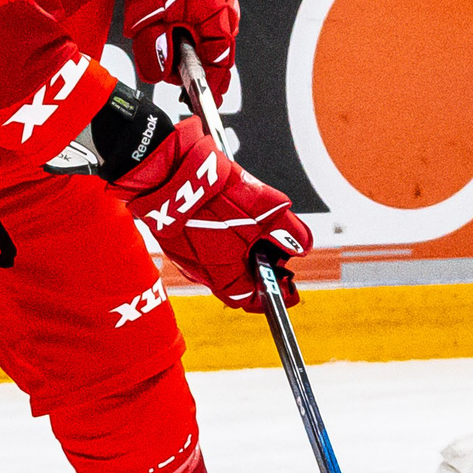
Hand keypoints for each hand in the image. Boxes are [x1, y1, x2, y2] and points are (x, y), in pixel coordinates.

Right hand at [111, 116, 311, 308]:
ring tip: (256, 222)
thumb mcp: (265, 212)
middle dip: (261, 262)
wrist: (169, 173)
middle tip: (277, 246)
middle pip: (240, 278)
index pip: (254, 299)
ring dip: (242, 245)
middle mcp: (203, 272)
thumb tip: (302, 244)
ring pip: (223, 258)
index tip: (289, 283)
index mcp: (225, 277)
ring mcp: (186, 255)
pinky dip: (222, 233)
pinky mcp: (177, 236)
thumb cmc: (213, 197)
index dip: (275, 291)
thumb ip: (288, 232)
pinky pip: (206, 242)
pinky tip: (230, 212)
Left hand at [120, 0, 234, 85]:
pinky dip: (186, 19)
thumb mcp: (149, 13)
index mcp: (218, 24)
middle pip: (212, 53)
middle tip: (163, 64)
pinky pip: (203, 12)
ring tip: (160, 32)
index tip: (193, 101)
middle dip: (189, 62)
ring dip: (185, 39)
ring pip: (206, 31)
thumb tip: (160, 75)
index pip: (218, 71)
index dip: (204, 89)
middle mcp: (227, 12)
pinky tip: (166, 10)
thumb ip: (154, 49)